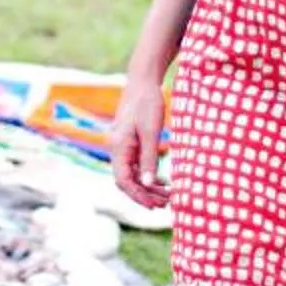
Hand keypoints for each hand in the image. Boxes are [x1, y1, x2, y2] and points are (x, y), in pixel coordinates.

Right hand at [110, 71, 167, 204]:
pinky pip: (137, 165)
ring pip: (133, 174)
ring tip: (167, 196)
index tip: (154, 205)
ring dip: (148, 187)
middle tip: (164, 204)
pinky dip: (148, 175)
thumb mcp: (151, 132)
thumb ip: (149, 158)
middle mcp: (118, 149)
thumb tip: (148, 185)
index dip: (137, 195)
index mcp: (119, 147)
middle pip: (127, 181)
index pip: (123, 181)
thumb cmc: (147, 103)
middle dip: (144, 194)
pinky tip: (162, 181)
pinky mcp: (131, 142)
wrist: (143, 80)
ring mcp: (124, 146)